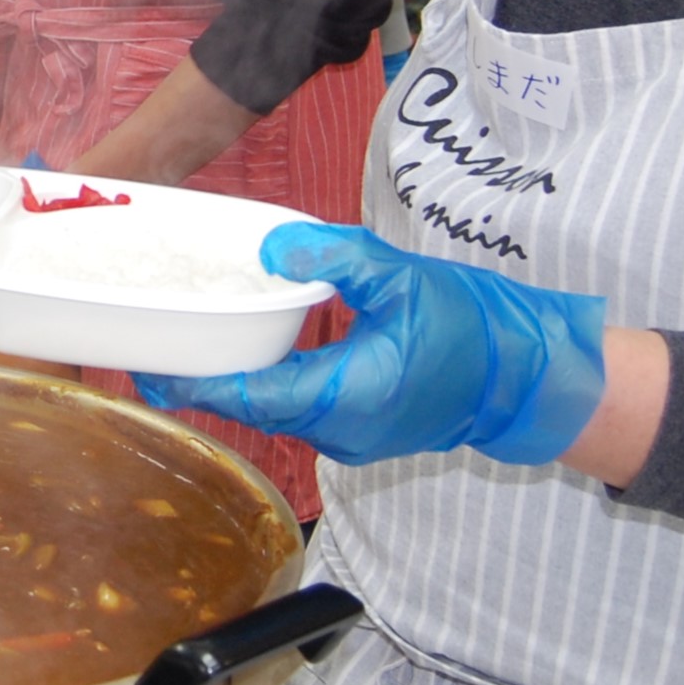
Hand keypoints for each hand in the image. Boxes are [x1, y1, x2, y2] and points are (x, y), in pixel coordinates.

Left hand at [134, 224, 606, 465]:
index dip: (194, 386)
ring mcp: (352, 437)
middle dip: (204, 384)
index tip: (149, 372)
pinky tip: (254, 358)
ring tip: (193, 353)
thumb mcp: (404, 278)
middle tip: (154, 357)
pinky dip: (272, 387)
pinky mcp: (365, 431)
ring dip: (237, 386)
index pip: (249, 398)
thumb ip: (337, 258)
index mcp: (343, 396)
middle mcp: (340, 429)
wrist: (535, 377)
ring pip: (276, 412)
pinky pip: (303, 411)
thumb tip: (275, 247)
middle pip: (253, 408)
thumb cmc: (478, 327)